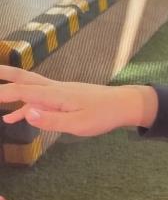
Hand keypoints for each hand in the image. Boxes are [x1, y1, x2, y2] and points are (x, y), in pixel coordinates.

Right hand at [0, 65, 157, 135]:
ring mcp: (60, 91)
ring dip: (10, 88)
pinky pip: (39, 98)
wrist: (124, 104)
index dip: (2, 94)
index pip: (22, 91)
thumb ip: (52, 120)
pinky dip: (24, 105)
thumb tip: (26, 113)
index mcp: (56, 95)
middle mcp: (55, 89)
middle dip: (3, 76)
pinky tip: (15, 116)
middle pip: (23, 78)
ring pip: (30, 87)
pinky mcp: (65, 97)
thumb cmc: (104, 115)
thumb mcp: (79, 124)